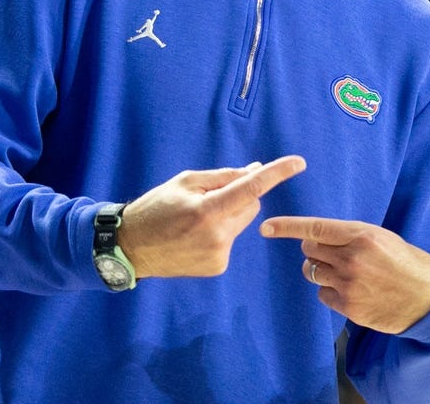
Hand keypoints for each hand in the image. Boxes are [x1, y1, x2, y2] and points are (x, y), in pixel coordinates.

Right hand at [119, 155, 305, 278]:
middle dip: (241, 195)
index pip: (251, 188)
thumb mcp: (185, 182)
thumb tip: (254, 170)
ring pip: (242, 222)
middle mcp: (217, 236)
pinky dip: (222, 231)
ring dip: (230, 214)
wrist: (131, 248)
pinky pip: (231, 239)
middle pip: (251, 205)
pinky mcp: (217, 266)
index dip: (276, 173)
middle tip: (212, 195)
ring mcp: (219, 254)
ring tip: (198, 218)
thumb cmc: (156, 208)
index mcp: (207, 210)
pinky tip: (196, 235)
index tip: (299, 163)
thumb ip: (223, 177)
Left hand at [260, 216, 429, 333]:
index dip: (287, 226)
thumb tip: (313, 236)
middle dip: (316, 249)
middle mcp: (352, 259)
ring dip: (322, 270)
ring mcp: (349, 285)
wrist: (426, 295)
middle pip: (309, 250)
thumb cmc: (401, 260)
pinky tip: (351, 290)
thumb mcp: (378, 236)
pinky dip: (330, 291)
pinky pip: (322, 294)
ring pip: (313, 272)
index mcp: (361, 235)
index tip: (266, 226)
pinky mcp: (348, 307)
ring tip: (347, 272)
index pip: (315, 228)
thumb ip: (348, 235)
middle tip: (335, 253)